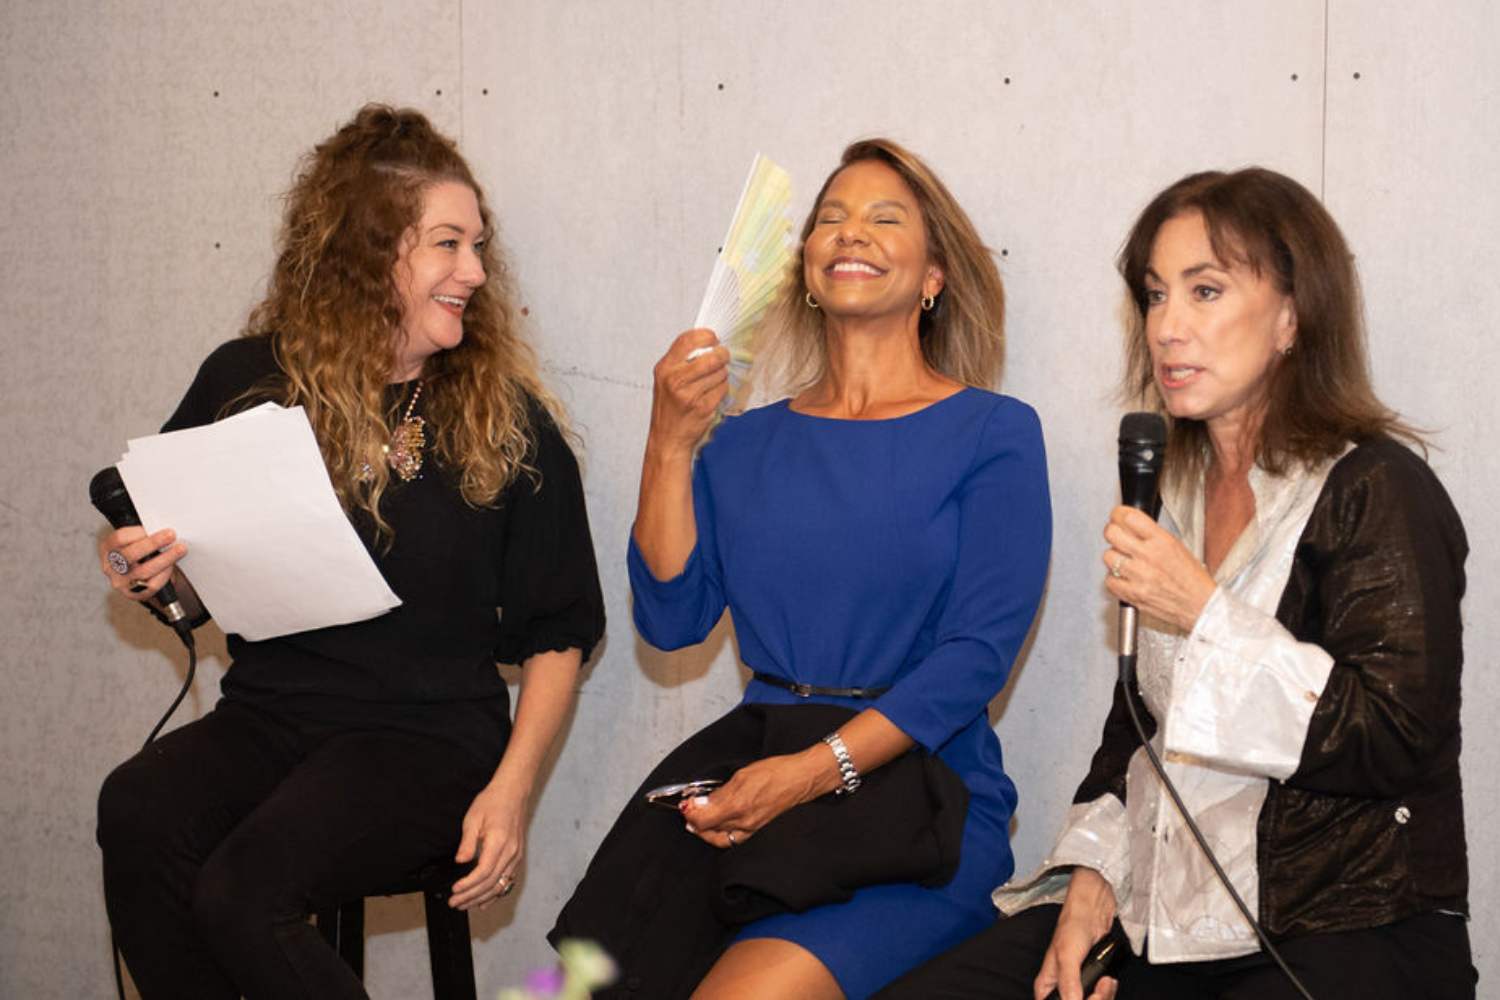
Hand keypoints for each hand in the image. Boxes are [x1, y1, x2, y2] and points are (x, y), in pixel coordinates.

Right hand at [98, 526, 186, 601]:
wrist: (138, 579)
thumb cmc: (137, 554)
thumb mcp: (133, 541)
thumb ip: (144, 535)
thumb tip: (163, 529)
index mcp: (108, 548)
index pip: (118, 539)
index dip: (137, 532)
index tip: (154, 527)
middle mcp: (111, 566)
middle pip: (130, 554)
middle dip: (153, 543)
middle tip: (171, 535)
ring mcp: (121, 582)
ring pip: (143, 571)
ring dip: (165, 559)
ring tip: (179, 549)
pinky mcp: (133, 594)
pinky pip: (151, 585)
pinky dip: (165, 574)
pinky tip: (172, 566)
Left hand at [449, 780, 527, 910]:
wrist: (513, 792)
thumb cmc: (492, 802)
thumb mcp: (473, 819)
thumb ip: (467, 843)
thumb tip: (460, 861)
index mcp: (499, 843)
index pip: (483, 872)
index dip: (468, 885)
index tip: (454, 890)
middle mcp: (510, 853)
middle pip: (491, 883)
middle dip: (471, 896)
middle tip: (454, 902)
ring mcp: (516, 856)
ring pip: (500, 885)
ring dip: (482, 898)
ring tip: (465, 905)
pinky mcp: (517, 856)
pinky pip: (507, 880)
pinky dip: (496, 893)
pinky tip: (485, 901)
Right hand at [647, 329, 729, 457]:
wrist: (667, 439)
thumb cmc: (668, 407)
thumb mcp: (665, 379)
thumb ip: (682, 360)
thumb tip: (709, 342)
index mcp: (664, 368)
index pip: (688, 340)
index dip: (706, 336)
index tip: (713, 339)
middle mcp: (674, 380)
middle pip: (711, 357)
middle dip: (722, 355)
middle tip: (723, 357)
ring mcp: (689, 395)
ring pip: (720, 373)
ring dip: (722, 375)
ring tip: (712, 382)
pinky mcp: (702, 408)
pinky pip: (722, 389)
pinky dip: (722, 390)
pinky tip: (712, 395)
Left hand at [678, 749, 831, 848]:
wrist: (800, 780)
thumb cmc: (775, 772)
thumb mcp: (741, 776)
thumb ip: (720, 792)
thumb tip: (701, 803)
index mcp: (737, 806)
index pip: (701, 820)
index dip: (689, 812)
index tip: (686, 803)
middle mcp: (743, 822)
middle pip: (708, 832)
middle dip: (694, 823)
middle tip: (689, 811)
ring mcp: (751, 828)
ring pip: (719, 840)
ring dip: (705, 833)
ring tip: (700, 821)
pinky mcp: (757, 829)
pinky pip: (733, 840)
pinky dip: (720, 835)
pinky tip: (717, 826)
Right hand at [1034, 868, 1119, 999]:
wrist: (1094, 910)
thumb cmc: (1073, 925)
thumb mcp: (1067, 956)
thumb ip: (1068, 983)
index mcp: (1048, 984)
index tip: (1081, 999)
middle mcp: (1062, 986)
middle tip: (1098, 989)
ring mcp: (1079, 984)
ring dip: (1104, 995)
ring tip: (1106, 980)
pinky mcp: (1094, 979)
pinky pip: (1103, 996)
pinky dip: (1108, 990)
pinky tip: (1108, 979)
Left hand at [1102, 506, 1215, 632]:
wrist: (1200, 606)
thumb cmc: (1191, 578)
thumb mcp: (1177, 546)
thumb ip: (1151, 534)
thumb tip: (1128, 523)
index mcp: (1162, 541)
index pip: (1129, 517)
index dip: (1119, 514)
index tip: (1118, 516)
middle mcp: (1149, 556)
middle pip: (1112, 533)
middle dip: (1112, 532)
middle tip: (1116, 536)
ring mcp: (1139, 576)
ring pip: (1108, 556)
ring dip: (1114, 557)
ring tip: (1125, 561)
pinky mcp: (1133, 594)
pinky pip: (1109, 580)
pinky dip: (1114, 579)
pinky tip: (1126, 578)